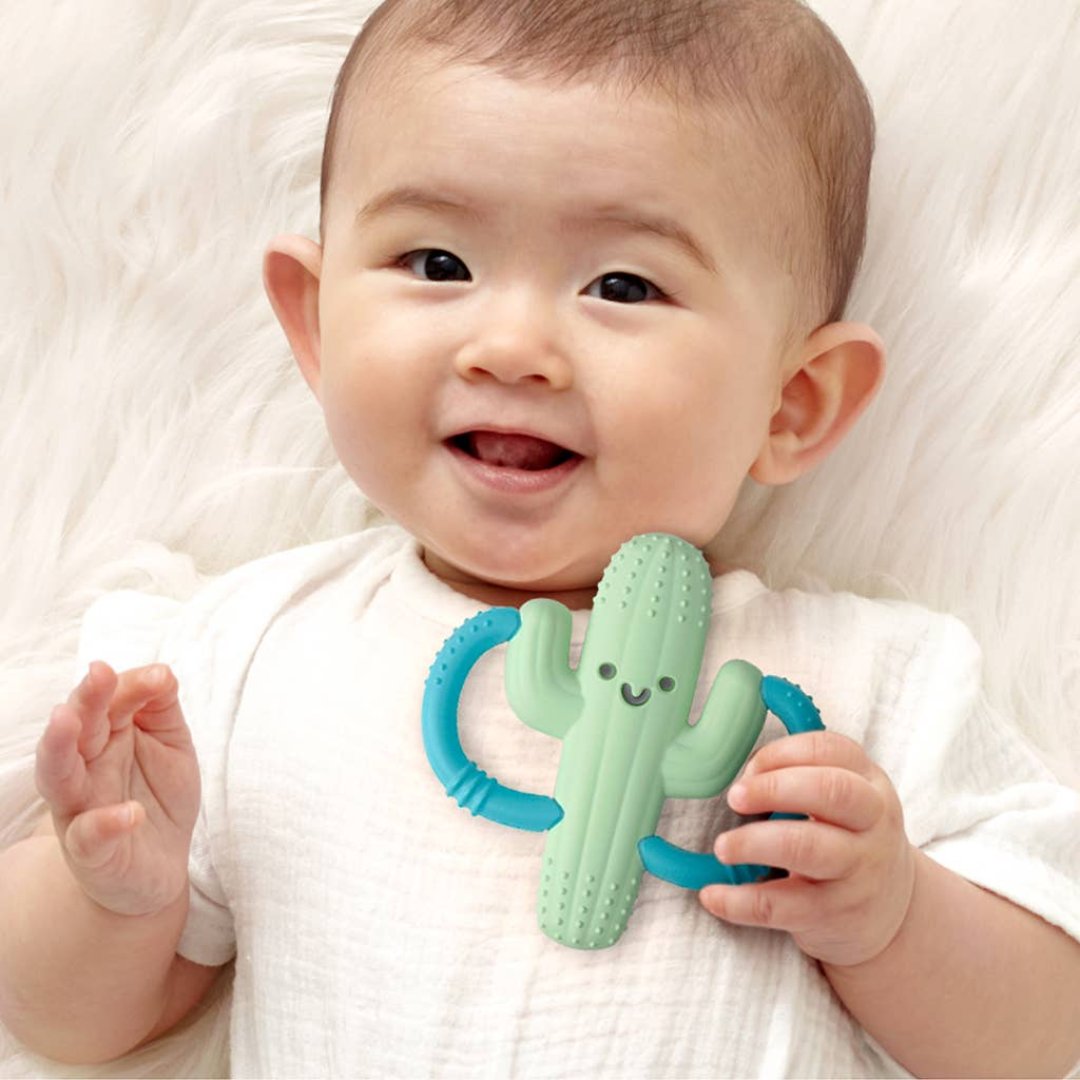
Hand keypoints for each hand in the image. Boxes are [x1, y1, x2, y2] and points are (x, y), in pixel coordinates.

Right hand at [34, 661, 199, 916]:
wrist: (156, 867)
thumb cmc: (158, 795)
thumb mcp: (170, 743)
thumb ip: (161, 707)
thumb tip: (161, 671)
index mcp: (104, 736)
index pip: (109, 701)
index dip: (130, 685)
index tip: (159, 677)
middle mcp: (84, 767)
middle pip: (76, 728)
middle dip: (85, 699)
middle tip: (98, 673)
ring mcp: (81, 809)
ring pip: (58, 775)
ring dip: (59, 747)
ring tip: (67, 720)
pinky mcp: (91, 851)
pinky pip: (89, 836)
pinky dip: (105, 824)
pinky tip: (130, 814)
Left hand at [699, 731, 916, 967]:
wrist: (893, 911)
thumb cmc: (851, 840)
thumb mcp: (847, 800)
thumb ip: (804, 775)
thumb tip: (743, 776)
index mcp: (870, 785)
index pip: (832, 750)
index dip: (783, 753)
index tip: (749, 768)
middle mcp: (872, 825)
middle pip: (830, 791)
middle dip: (774, 788)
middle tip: (734, 797)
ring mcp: (858, 872)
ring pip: (807, 848)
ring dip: (753, 843)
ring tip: (722, 847)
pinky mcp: (834, 915)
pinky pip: (782, 907)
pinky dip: (739, 901)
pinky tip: (712, 895)